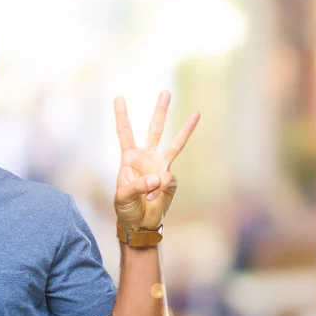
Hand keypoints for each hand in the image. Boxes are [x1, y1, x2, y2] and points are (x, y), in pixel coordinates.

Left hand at [113, 91, 199, 229]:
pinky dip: (158, 190)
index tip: (119, 97)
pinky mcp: (171, 180)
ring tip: (197, 112)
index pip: (125, 132)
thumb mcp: (122, 196)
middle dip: (160, 111)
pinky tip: (151, 199)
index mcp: (129, 158)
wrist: (139, 224)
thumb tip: (159, 177)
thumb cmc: (125, 208)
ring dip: (185, 129)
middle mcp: (147, 158)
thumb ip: (137, 185)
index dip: (122, 116)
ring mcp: (161, 167)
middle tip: (165, 91)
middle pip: (154, 130)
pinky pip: (167, 180)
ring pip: (174, 144)